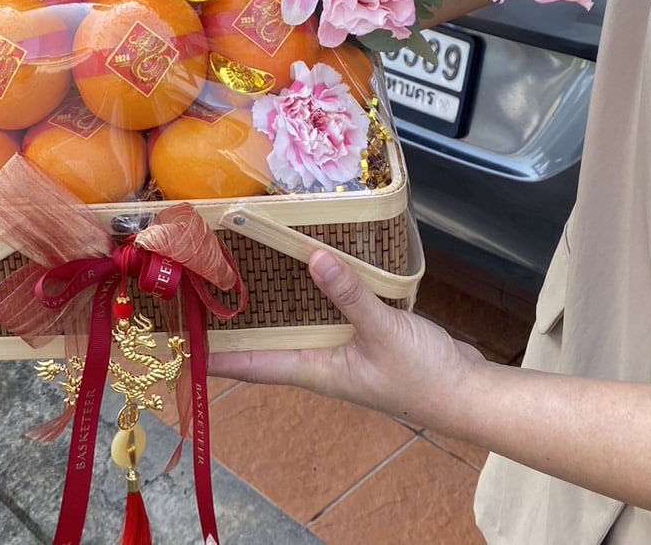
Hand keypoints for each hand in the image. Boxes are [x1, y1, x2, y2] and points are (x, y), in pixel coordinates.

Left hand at [208, 249, 485, 425]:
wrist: (468, 392)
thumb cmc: (424, 376)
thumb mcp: (383, 331)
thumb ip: (349, 295)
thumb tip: (313, 258)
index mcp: (317, 370)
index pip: (256, 365)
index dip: (219, 356)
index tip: (182, 344)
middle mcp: (322, 362)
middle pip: (268, 344)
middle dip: (237, 324)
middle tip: (203, 295)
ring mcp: (343, 350)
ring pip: (296, 326)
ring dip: (273, 305)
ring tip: (241, 275)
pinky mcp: (363, 336)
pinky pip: (325, 313)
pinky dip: (312, 293)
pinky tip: (307, 268)